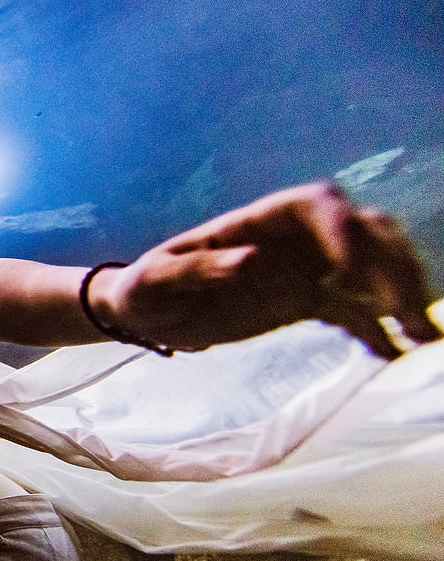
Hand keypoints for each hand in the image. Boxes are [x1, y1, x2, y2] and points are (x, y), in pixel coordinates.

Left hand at [96, 183, 440, 357]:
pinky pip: (356, 311)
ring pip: (373, 268)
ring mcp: (309, 269)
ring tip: (420, 338)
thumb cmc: (144, 288)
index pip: (318, 205)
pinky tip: (396, 355)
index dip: (342, 229)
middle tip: (407, 310)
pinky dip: (379, 330)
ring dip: (400, 296)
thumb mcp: (154, 279)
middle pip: (363, 232)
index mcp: (259, 219)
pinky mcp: (311, 302)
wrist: (145, 316)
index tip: (349, 272)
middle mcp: (295, 237)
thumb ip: (195, 268)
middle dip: (391, 264)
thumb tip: (247, 260)